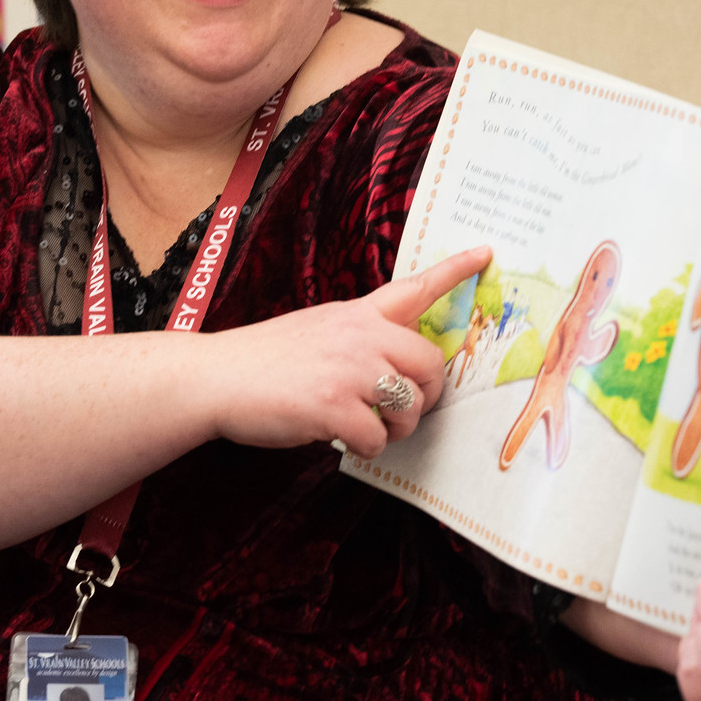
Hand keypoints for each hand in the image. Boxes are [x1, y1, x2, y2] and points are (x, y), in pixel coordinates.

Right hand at [205, 246, 489, 457]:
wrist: (215, 378)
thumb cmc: (262, 361)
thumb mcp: (316, 329)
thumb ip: (357, 339)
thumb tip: (392, 368)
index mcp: (356, 314)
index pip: (414, 287)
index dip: (454, 271)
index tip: (485, 253)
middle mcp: (359, 335)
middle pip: (431, 364)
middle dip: (428, 395)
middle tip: (404, 409)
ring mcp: (349, 370)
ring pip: (409, 406)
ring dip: (394, 427)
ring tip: (366, 426)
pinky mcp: (333, 406)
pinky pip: (377, 438)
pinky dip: (364, 447)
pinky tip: (338, 436)